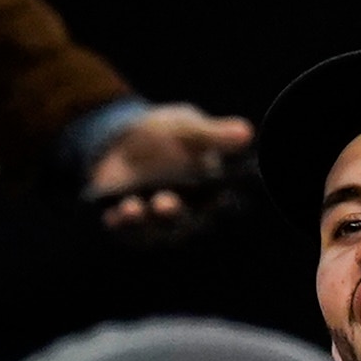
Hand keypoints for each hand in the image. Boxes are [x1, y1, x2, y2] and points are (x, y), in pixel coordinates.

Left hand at [85, 103, 252, 239]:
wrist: (124, 137)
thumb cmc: (167, 135)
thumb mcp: (189, 129)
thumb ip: (214, 136)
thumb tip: (246, 132)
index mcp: (207, 195)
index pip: (217, 204)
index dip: (217, 204)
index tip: (217, 198)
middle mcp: (182, 215)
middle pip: (181, 221)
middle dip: (172, 213)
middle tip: (166, 203)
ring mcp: (152, 222)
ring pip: (150, 230)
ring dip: (141, 222)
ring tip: (133, 208)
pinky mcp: (124, 222)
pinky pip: (122, 228)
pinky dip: (118, 222)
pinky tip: (114, 214)